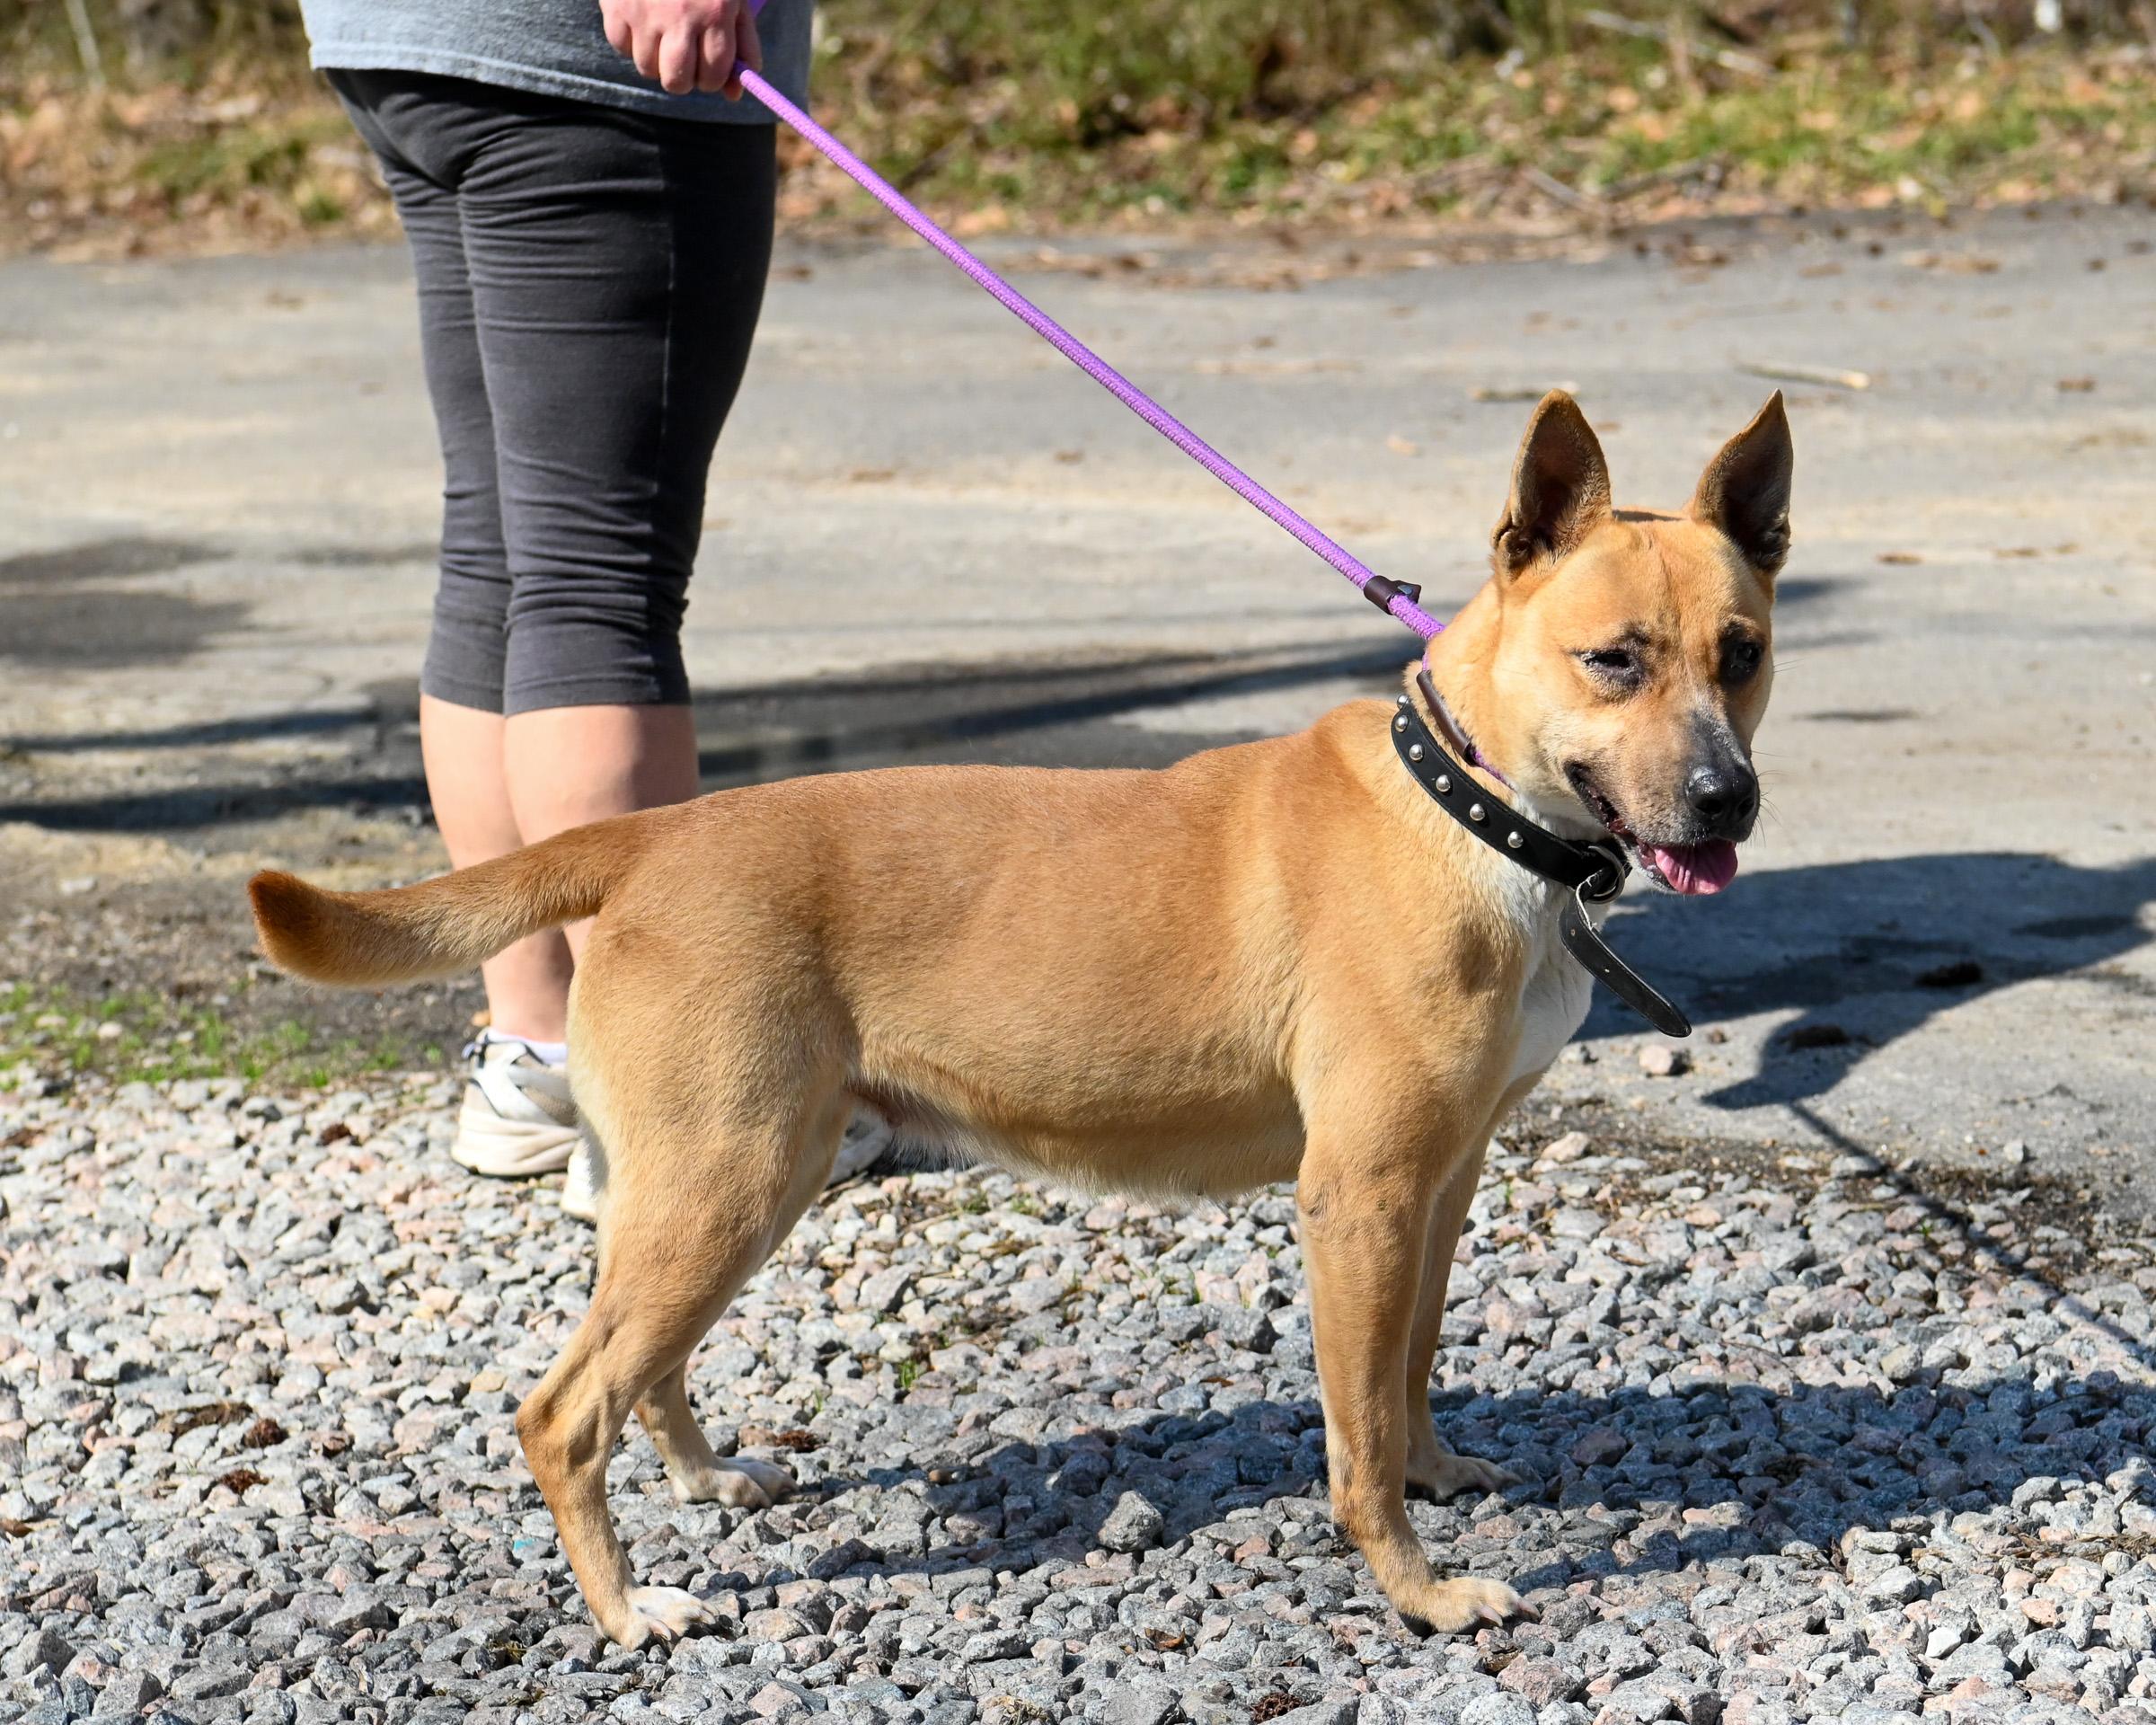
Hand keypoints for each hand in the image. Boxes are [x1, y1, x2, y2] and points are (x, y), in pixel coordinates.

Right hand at [601, 0, 762, 97]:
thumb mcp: (733, 2)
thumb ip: (742, 48)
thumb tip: (733, 96)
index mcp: (716, 13)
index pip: (714, 75)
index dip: (712, 80)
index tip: (709, 70)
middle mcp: (681, 16)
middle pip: (677, 82)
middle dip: (683, 78)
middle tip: (684, 59)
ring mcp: (646, 13)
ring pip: (647, 69)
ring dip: (655, 60)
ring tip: (661, 34)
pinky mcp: (618, 8)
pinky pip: (622, 47)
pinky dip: (631, 41)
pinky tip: (642, 20)